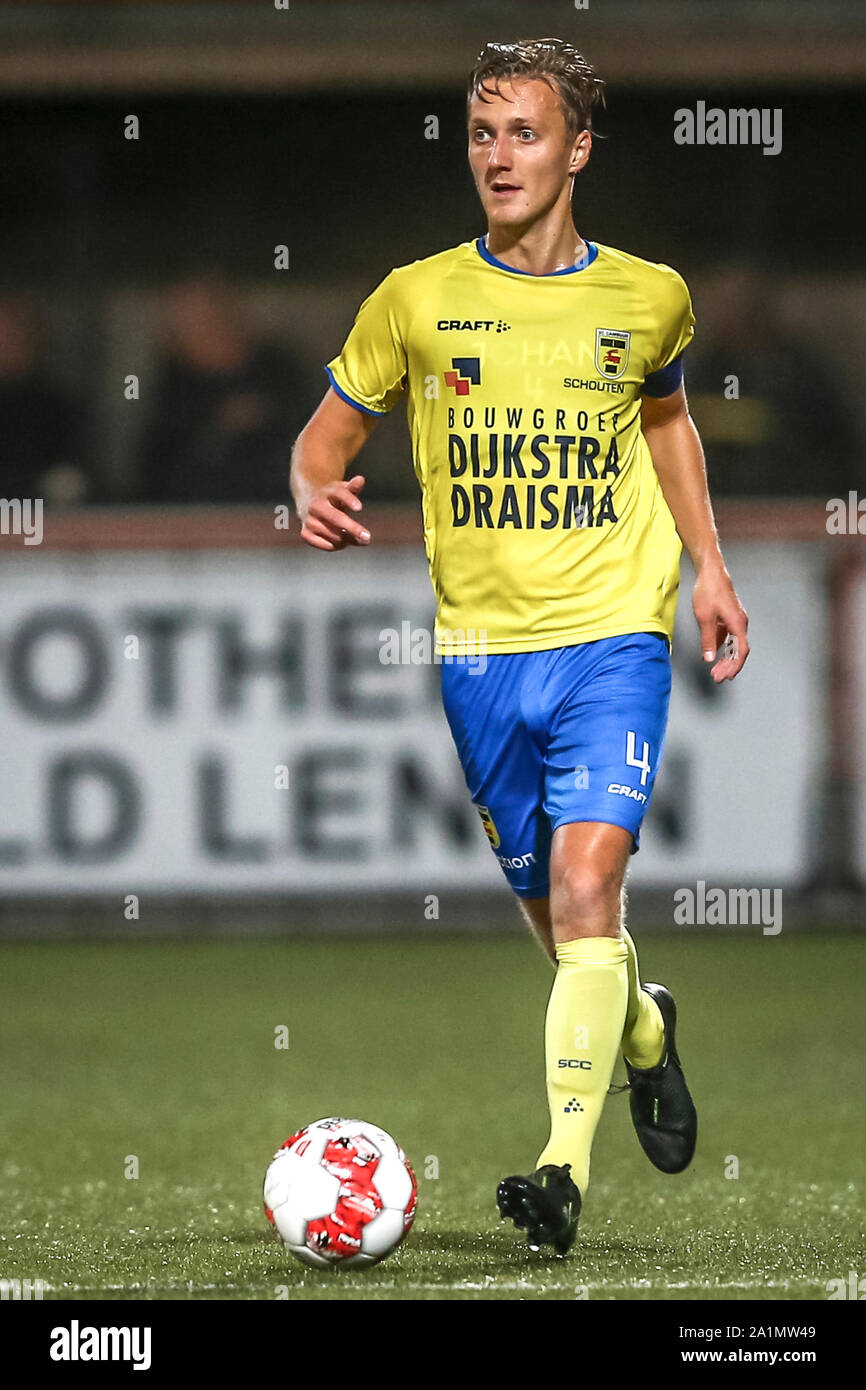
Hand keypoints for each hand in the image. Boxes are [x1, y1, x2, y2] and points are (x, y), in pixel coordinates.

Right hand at [299, 475, 369, 550]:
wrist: (308, 503)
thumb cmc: (333, 498)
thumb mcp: (342, 489)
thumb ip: (353, 487)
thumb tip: (361, 479)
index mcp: (327, 492)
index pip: (338, 493)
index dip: (349, 500)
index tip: (360, 508)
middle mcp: (316, 505)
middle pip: (336, 517)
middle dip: (352, 528)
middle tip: (367, 537)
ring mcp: (309, 520)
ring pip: (333, 535)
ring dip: (347, 539)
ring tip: (353, 537)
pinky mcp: (305, 533)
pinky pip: (325, 545)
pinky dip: (336, 546)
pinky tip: (340, 542)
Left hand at [693, 564, 749, 681]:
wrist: (711, 572)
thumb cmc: (709, 590)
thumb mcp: (705, 618)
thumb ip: (707, 640)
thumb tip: (709, 658)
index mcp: (738, 623)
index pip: (741, 651)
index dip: (734, 666)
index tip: (725, 676)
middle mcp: (740, 622)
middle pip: (738, 650)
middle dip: (728, 666)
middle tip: (717, 677)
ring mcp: (735, 620)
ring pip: (733, 644)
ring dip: (725, 657)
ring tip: (715, 669)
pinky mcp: (729, 617)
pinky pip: (728, 636)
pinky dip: (722, 646)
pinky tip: (712, 652)